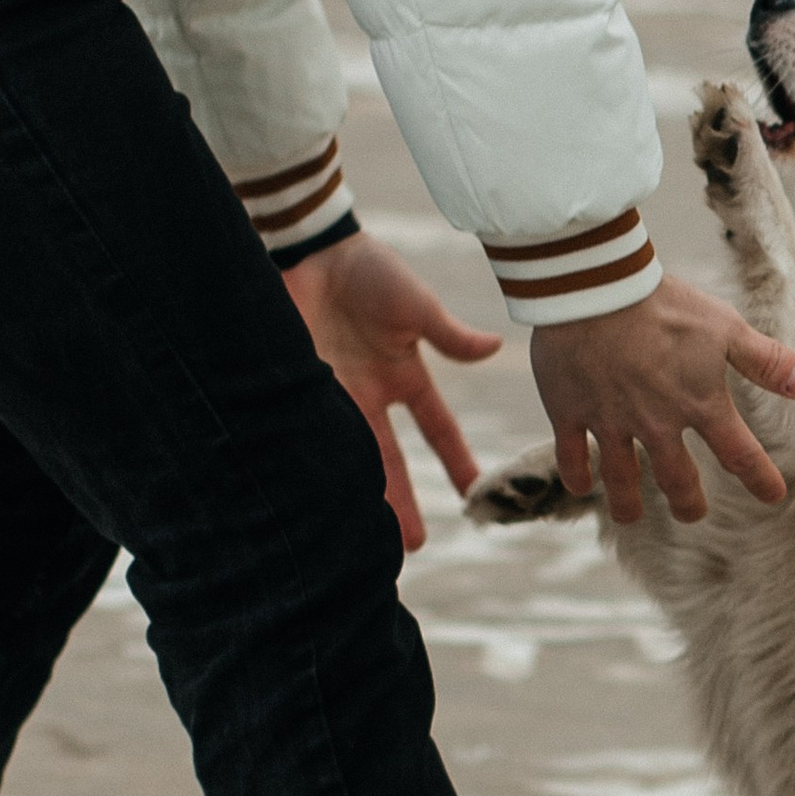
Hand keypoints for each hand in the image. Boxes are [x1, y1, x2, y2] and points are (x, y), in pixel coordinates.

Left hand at [283, 230, 500, 553]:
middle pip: (388, 458)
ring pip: (348, 457)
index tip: (475, 493)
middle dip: (400, 501)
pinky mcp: (298, 388)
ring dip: (358, 496)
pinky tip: (316, 499)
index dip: (456, 460)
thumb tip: (496, 352)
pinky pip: (310, 435)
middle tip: (413, 545)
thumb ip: (451, 335)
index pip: (437, 427)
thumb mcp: (418, 304)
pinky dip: (316, 466)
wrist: (312, 250)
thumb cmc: (369, 269)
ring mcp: (333, 392)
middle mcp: (370, 392)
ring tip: (364, 539)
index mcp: (404, 372)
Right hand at [529, 277, 794, 527]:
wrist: (596, 289)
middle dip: (687, 503)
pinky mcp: (570, 412)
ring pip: (621, 480)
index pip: (740, 454)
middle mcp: (657, 424)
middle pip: (676, 480)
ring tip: (629, 517)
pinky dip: (577, 476)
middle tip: (691, 514)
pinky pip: (572, 456)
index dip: (760, 478)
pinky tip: (582, 486)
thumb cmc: (666, 305)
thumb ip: (768, 362)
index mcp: (699, 404)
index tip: (773, 495)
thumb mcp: (726, 328)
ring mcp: (611, 422)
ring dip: (627, 504)